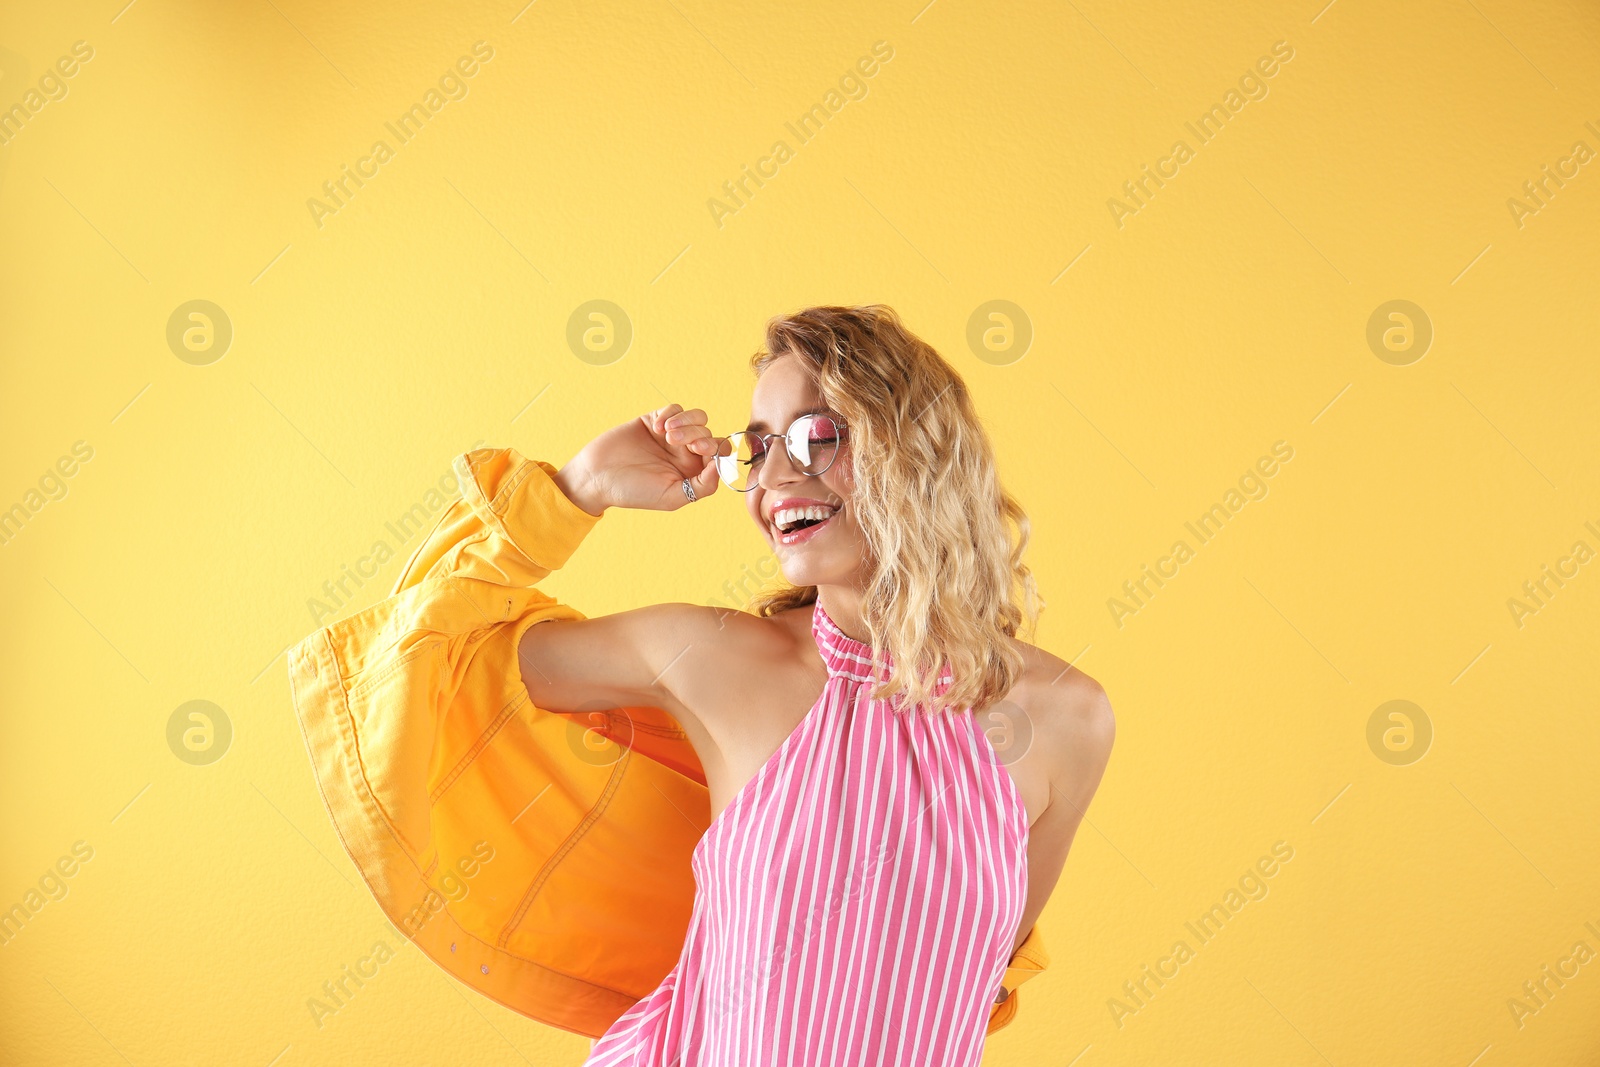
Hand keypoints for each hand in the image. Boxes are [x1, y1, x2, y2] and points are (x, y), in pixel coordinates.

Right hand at [555, 403, 721, 513]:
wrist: (598, 476)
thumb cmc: (634, 492)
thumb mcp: (672, 497)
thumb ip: (702, 486)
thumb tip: (721, 467)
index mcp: (693, 472)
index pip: (718, 454)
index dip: (716, 448)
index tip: (700, 451)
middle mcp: (685, 453)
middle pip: (708, 433)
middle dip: (697, 435)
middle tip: (675, 442)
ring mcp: (670, 435)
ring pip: (696, 418)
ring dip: (686, 422)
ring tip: (666, 434)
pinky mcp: (654, 420)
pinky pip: (675, 409)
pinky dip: (670, 414)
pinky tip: (656, 428)